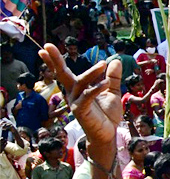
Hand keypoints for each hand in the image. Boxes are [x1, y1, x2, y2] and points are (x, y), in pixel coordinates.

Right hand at [39, 44, 122, 170]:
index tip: (45, 48)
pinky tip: (106, 83)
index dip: (55, 61)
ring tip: (103, 64)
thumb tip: (115, 60)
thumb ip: (113, 77)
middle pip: (62, 74)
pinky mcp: (81, 111)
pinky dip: (96, 88)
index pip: (65, 72)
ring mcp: (75, 101)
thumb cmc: (107, 114)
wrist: (108, 133)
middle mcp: (73, 93)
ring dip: (92, 72)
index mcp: (78, 87)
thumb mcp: (112, 91)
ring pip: (80, 82)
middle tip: (47, 46)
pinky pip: (87, 96)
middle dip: (55, 60)